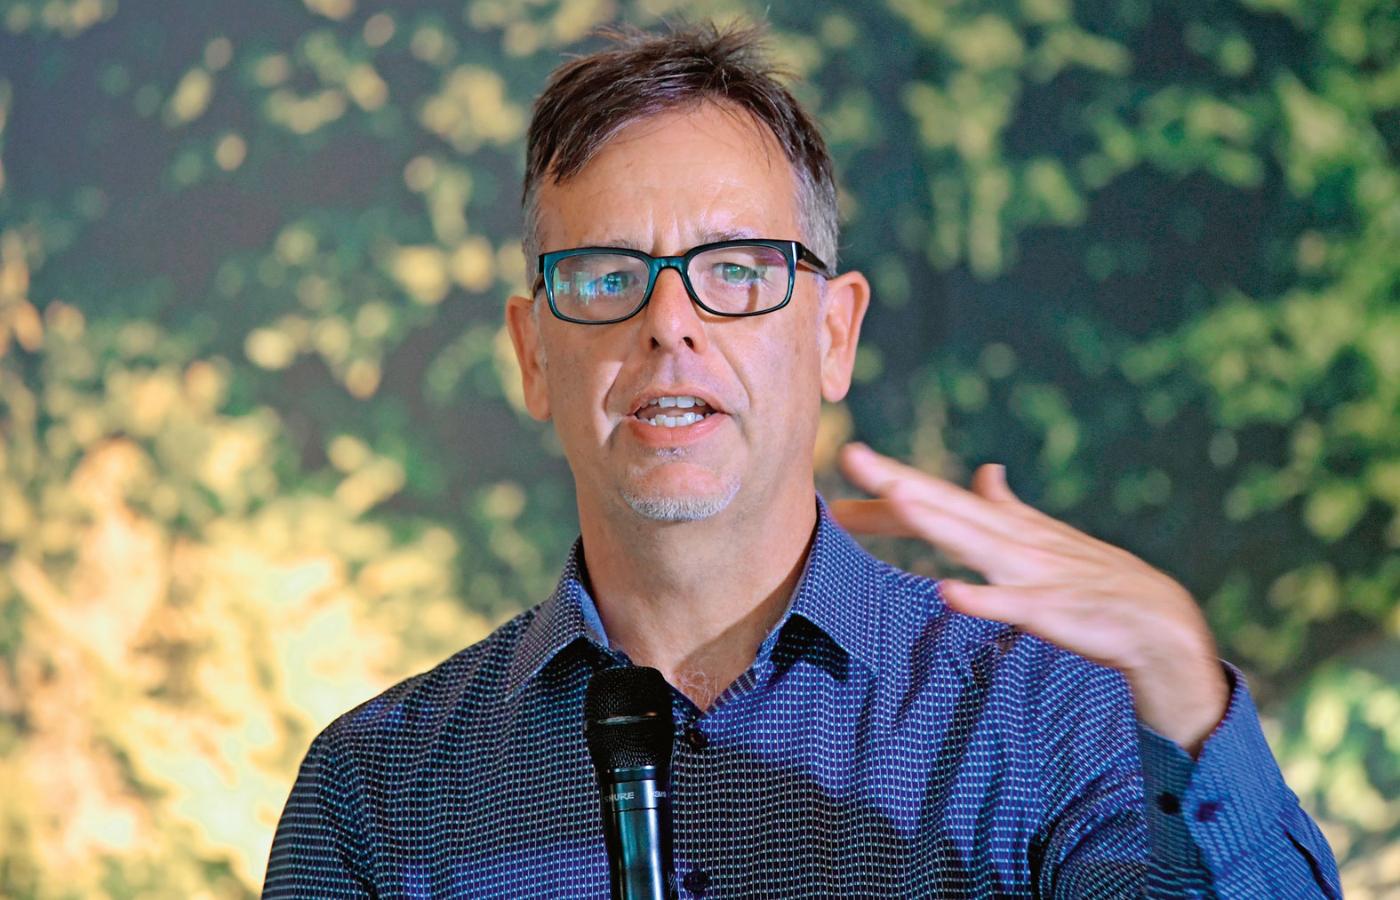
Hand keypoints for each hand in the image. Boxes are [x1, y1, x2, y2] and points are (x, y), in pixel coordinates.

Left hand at [830, 443, 1229, 755]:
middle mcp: (1014, 540)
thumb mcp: (1046, 538)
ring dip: (935, 521)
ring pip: (976, 543)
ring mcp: (1033, 573)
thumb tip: (987, 471)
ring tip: (896, 497)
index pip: (940, 498)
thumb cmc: (1094, 583)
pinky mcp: (1052, 611)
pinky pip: (1012, 606)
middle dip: (899, 482)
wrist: (1158, 623)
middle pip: (947, 507)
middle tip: (851, 455)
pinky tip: (948, 592)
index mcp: (1007, 527)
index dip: (894, 481)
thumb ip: (1009, 508)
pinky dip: (981, 598)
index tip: (848, 460)